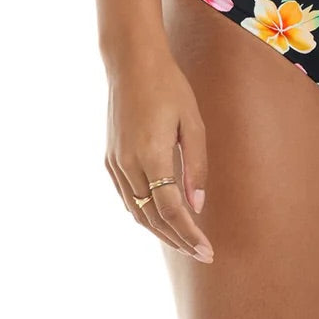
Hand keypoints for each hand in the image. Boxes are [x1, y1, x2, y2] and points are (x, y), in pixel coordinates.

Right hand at [103, 49, 214, 263]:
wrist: (131, 63)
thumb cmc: (169, 87)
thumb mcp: (193, 122)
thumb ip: (196, 165)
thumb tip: (197, 206)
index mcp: (152, 154)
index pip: (171, 210)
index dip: (190, 235)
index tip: (208, 252)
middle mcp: (129, 164)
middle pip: (153, 218)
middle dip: (177, 240)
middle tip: (201, 254)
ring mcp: (115, 163)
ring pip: (136, 212)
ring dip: (160, 231)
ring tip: (184, 242)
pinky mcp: (110, 159)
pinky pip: (126, 197)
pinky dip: (143, 213)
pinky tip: (160, 218)